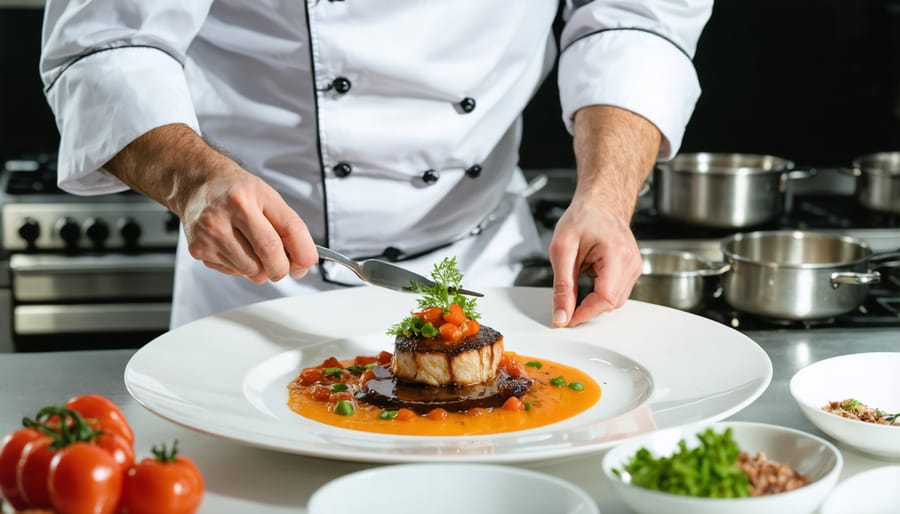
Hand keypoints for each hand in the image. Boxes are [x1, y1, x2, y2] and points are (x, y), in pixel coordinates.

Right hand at [178, 164, 317, 282]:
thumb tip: (304, 262)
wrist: (197, 185)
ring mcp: (208, 236)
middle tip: (283, 262)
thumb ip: (290, 227)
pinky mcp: (199, 251)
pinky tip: (235, 247)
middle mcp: (222, 217)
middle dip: (283, 267)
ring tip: (253, 246)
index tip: (306, 262)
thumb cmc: (236, 191)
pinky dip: (242, 266)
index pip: (284, 232)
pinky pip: (234, 272)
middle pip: (269, 256)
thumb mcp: (268, 197)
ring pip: (252, 271)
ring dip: (261, 267)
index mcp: (244, 199)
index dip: (302, 252)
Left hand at [548, 197, 641, 326]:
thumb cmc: (584, 217)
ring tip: (579, 273)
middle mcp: (631, 264)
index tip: (566, 319)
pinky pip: (616, 292)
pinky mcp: (631, 270)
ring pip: (614, 301)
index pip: (605, 299)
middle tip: (565, 298)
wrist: (600, 203)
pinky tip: (589, 275)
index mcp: (617, 256)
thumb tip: (561, 314)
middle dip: (587, 307)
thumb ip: (562, 286)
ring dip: (593, 298)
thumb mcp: (562, 250)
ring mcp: (634, 267)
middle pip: (610, 303)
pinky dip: (599, 291)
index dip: (584, 313)